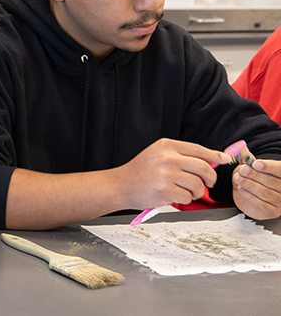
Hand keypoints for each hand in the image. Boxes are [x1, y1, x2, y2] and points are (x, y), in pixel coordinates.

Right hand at [113, 138, 228, 209]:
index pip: (198, 149)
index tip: (225, 159)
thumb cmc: (141, 172)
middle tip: (208, 183)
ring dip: (196, 192)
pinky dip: (184, 199)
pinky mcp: (165, 190)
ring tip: (185, 191)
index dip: (215, 155)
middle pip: (203, 167)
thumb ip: (181, 156)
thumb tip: (211, 161)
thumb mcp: (158, 155)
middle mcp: (167, 157)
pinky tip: (173, 196)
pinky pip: (187, 197)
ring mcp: (166, 174)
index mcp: (166, 145)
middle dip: (211, 178)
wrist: (121, 185)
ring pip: (197, 184)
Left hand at [233, 159, 280, 219]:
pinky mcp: (272, 212)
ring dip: (249, 184)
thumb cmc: (256, 180)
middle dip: (254, 175)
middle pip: (272, 182)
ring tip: (238, 178)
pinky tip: (241, 189)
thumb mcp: (253, 167)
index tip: (255, 163)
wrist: (252, 198)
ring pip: (265, 193)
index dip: (269, 167)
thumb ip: (249, 159)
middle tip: (242, 170)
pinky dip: (249, 195)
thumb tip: (242, 151)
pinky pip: (261, 204)